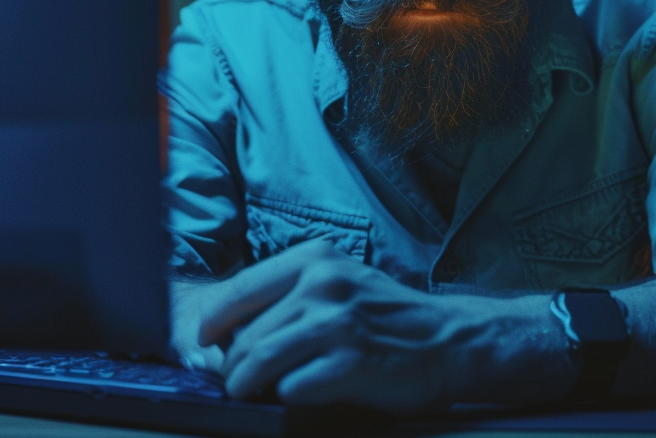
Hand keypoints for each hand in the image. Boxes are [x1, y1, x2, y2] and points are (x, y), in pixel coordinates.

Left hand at [173, 241, 541, 410]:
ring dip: (247, 385)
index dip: (212, 325)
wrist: (450, 341)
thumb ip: (288, 300)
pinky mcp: (350, 362)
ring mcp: (337, 322)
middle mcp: (324, 283)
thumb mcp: (339, 286)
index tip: (205, 346)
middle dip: (233, 366)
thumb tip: (225, 336)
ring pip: (258, 360)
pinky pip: (291, 387)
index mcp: (315, 258)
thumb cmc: (389, 320)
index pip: (238, 290)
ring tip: (252, 393)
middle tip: (237, 382)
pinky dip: (287, 397)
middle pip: (246, 334)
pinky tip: (302, 393)